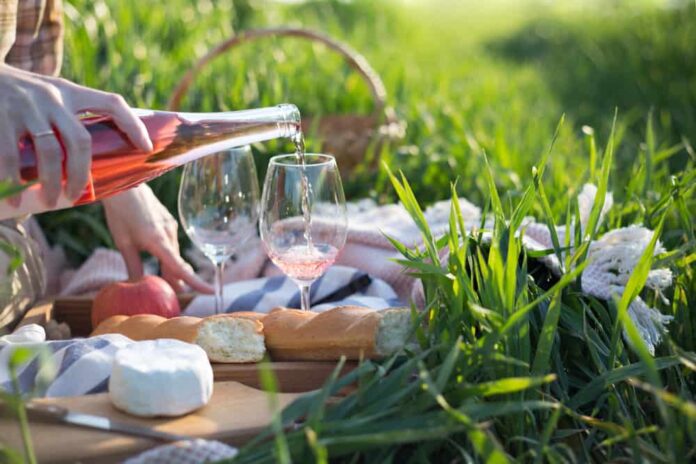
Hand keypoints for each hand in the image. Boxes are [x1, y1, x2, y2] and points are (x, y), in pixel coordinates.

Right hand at [0, 64, 152, 206]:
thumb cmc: (19, 93)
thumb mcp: (49, 93)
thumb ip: (69, 116)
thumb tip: (96, 158)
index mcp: (70, 92)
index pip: (112, 103)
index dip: (133, 124)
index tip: (147, 147)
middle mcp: (52, 97)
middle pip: (80, 141)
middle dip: (81, 174)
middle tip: (75, 195)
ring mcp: (26, 106)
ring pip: (50, 152)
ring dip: (51, 182)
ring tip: (48, 200)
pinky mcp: (1, 116)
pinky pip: (10, 154)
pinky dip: (14, 177)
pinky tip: (16, 192)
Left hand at [103, 184, 212, 293]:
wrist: (125, 187)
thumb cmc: (120, 215)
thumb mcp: (123, 244)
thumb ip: (133, 266)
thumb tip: (138, 285)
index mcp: (158, 242)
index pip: (180, 267)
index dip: (196, 282)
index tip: (211, 291)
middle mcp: (169, 235)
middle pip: (177, 264)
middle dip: (176, 280)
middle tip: (174, 295)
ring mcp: (170, 227)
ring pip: (174, 253)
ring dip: (169, 266)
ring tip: (163, 278)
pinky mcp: (168, 222)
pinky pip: (171, 243)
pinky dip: (167, 254)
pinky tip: (157, 255)